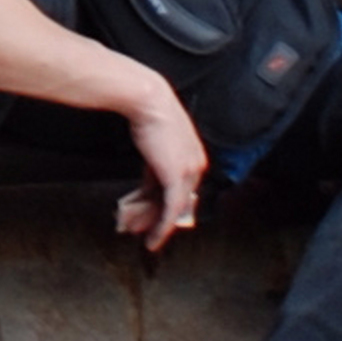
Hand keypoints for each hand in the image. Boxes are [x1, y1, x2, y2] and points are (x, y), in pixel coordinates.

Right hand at [110, 79, 209, 253]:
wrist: (147, 101)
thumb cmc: (150, 113)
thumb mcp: (155, 143)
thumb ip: (155, 165)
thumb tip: (147, 185)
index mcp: (195, 156)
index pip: (181, 188)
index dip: (163, 203)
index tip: (149, 213)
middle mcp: (196, 165)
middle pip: (178, 200)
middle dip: (158, 218)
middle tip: (145, 231)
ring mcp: (188, 172)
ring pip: (174, 209)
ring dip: (157, 225)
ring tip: (146, 239)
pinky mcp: (176, 178)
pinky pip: (170, 210)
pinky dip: (162, 227)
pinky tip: (154, 238)